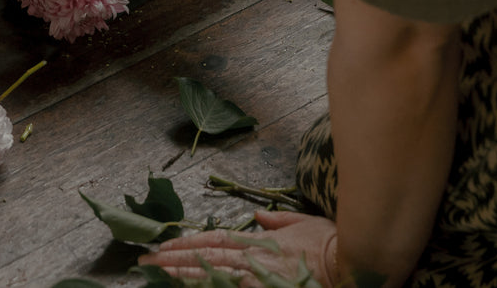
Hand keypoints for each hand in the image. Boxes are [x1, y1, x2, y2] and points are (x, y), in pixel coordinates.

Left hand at [138, 211, 338, 287]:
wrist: (348, 264)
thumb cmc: (328, 244)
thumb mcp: (302, 223)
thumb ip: (277, 221)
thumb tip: (258, 216)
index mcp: (258, 241)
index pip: (214, 241)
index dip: (187, 242)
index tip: (164, 244)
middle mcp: (252, 259)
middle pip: (205, 258)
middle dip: (174, 258)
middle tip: (147, 259)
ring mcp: (257, 278)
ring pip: (212, 275)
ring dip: (184, 274)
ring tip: (159, 272)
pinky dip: (210, 286)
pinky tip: (191, 286)